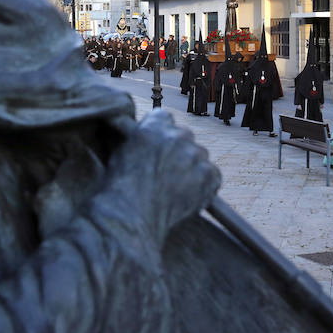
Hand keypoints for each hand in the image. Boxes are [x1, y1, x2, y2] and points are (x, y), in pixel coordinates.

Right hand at [106, 111, 220, 243]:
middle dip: (178, 151)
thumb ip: (136, 133)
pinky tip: (188, 196)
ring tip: (175, 188)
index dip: (160, 136)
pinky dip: (205, 186)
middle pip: (185, 137)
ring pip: (199, 157)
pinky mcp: (208, 175)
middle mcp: (179, 135)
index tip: (157, 149)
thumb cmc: (120, 184)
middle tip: (167, 172)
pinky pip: (213, 176)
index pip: (165, 119)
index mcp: (157, 123)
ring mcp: (196, 155)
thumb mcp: (120, 148)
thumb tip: (134, 126)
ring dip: (191, 168)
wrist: (132, 213)